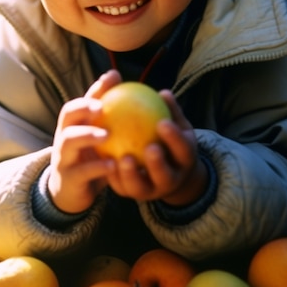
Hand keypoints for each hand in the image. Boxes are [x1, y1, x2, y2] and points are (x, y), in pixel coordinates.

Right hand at [47, 71, 120, 212]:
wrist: (71, 192)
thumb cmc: (90, 158)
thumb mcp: (99, 137)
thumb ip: (113, 118)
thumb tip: (138, 95)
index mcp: (73, 124)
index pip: (82, 98)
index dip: (95, 89)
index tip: (114, 78)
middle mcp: (63, 136)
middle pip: (67, 115)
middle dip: (83, 107)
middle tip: (103, 107)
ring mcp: (63, 157)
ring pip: (68, 141)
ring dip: (87, 135)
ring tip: (107, 135)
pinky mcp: (67, 178)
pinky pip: (81, 171)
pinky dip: (96, 167)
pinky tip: (113, 165)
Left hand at [105, 89, 207, 205]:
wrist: (165, 172)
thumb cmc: (169, 141)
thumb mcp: (175, 126)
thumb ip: (170, 111)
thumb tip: (163, 92)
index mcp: (184, 161)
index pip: (183, 149)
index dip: (174, 138)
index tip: (162, 122)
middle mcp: (170, 180)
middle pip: (165, 175)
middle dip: (158, 163)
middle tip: (148, 147)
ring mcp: (151, 191)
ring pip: (141, 187)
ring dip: (131, 174)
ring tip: (123, 157)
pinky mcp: (131, 194)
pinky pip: (120, 186)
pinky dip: (112, 174)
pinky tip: (103, 157)